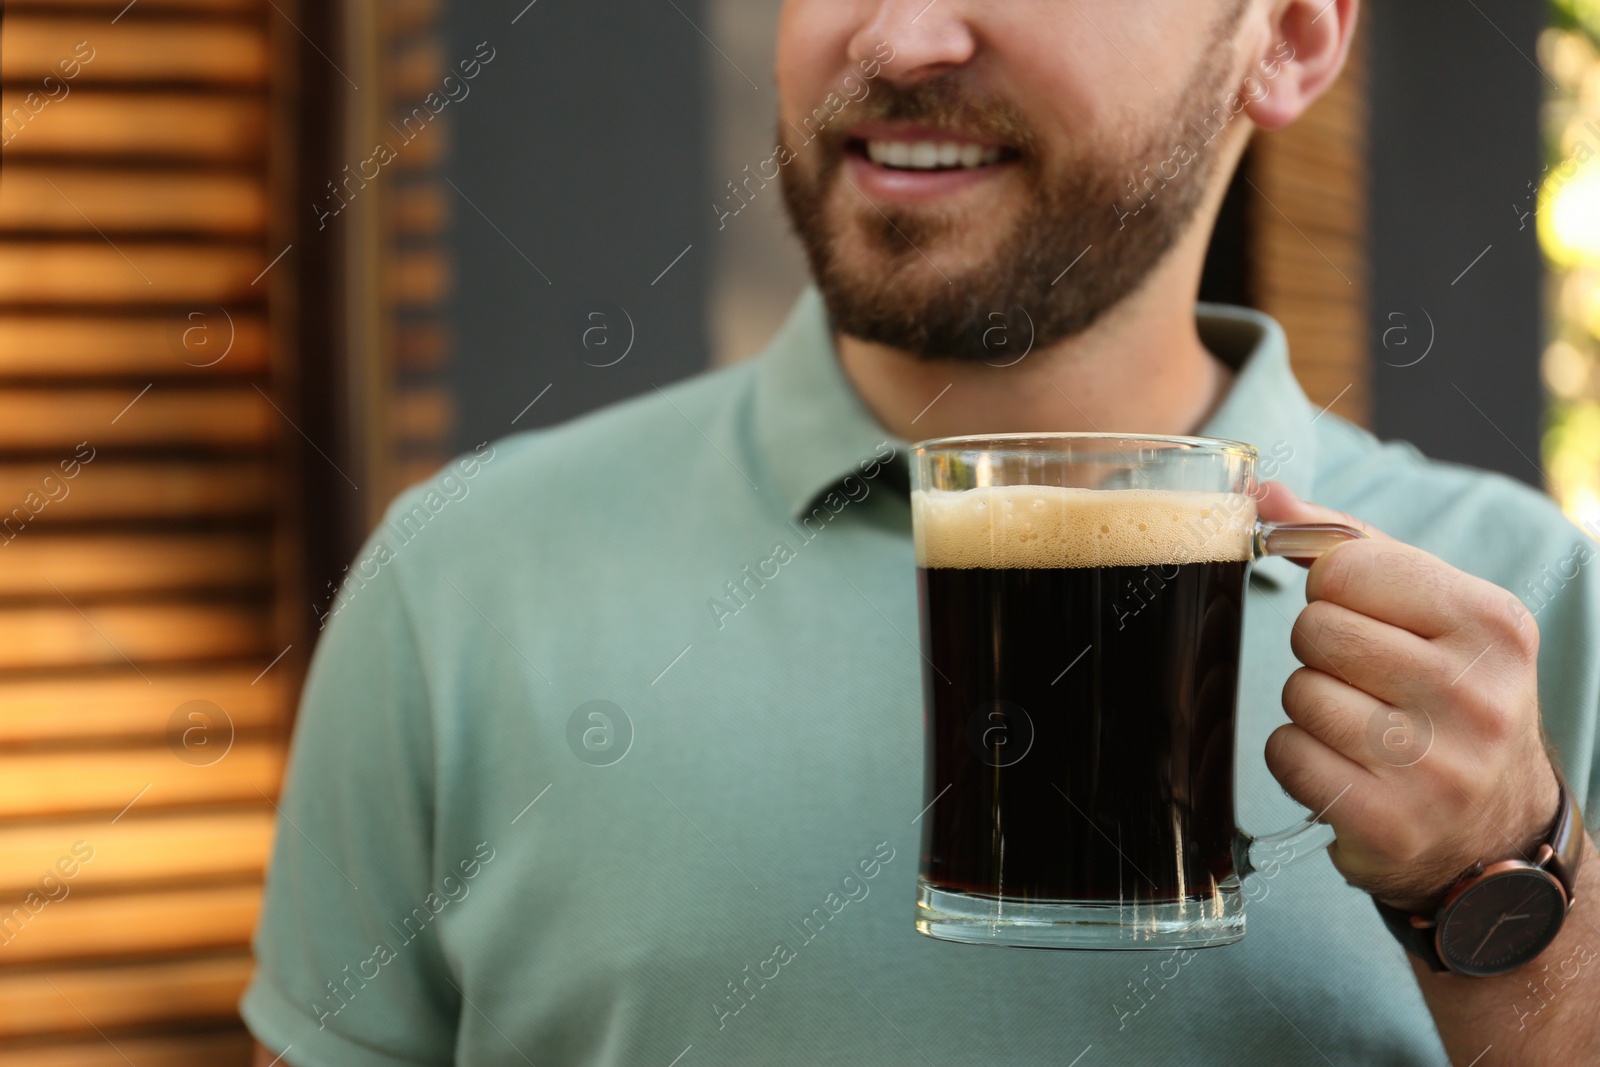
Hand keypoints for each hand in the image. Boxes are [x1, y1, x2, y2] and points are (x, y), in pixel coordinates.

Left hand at [1256, 483, 1560, 913]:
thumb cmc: (1446, 693)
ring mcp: (1437, 767)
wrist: (1495, 824)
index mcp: (1492, 623)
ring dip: (1311, 706)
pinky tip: (1344, 766)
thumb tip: (1260, 495)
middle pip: (1317, 631)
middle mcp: (1476, 695)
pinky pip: (1287, 754)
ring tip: (1361, 725)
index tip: (1365, 618)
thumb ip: (1345, 543)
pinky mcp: (1390, 823)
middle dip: (1321, 650)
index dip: (1333, 590)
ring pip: (1300, 693)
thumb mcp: (1427, 608)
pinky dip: (1299, 757)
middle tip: (1365, 680)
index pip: (1344, 568)